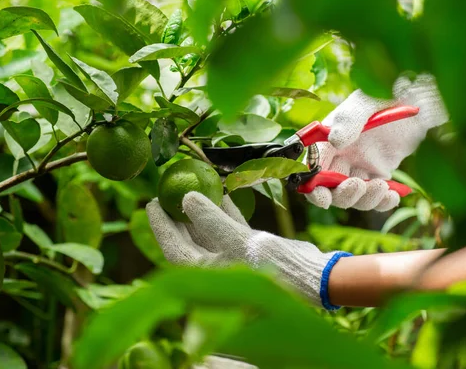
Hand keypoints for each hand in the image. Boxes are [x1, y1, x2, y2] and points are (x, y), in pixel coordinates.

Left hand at [146, 192, 349, 307]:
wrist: (313, 278)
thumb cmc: (274, 266)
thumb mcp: (238, 241)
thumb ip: (210, 220)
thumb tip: (186, 198)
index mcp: (206, 275)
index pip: (173, 248)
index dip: (160, 225)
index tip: (151, 202)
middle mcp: (216, 269)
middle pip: (188, 240)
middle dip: (178, 217)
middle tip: (167, 192)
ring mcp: (233, 260)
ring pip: (209, 233)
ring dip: (202, 211)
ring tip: (193, 187)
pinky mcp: (250, 252)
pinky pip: (230, 229)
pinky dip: (225, 212)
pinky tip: (221, 192)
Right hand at [306, 75, 447, 210]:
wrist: (416, 98)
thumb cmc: (385, 94)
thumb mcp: (366, 102)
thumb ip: (349, 120)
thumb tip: (335, 141)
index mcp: (329, 139)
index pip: (313, 166)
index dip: (312, 185)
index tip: (321, 196)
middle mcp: (340, 155)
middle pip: (330, 187)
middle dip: (341, 194)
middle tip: (357, 186)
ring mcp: (360, 166)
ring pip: (353, 195)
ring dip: (364, 199)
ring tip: (381, 187)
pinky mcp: (379, 173)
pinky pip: (375, 196)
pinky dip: (382, 202)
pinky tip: (392, 196)